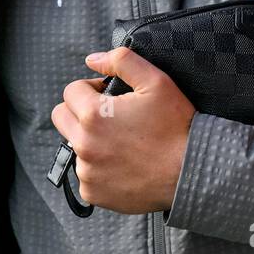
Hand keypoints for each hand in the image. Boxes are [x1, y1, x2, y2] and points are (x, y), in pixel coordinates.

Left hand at [51, 46, 196, 214]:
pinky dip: (98, 167)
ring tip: (120, 142)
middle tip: (109, 116)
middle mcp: (84, 145)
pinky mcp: (93, 193)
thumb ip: (121, 60)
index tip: (111, 97)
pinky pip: (84, 174)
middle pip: (61, 117)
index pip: (71, 91)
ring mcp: (87, 172)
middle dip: (80, 111)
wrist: (191, 172)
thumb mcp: (156, 81)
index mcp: (93, 115)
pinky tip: (122, 164)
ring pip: (73, 145)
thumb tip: (92, 60)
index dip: (91, 89)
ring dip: (89, 140)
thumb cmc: (176, 126)